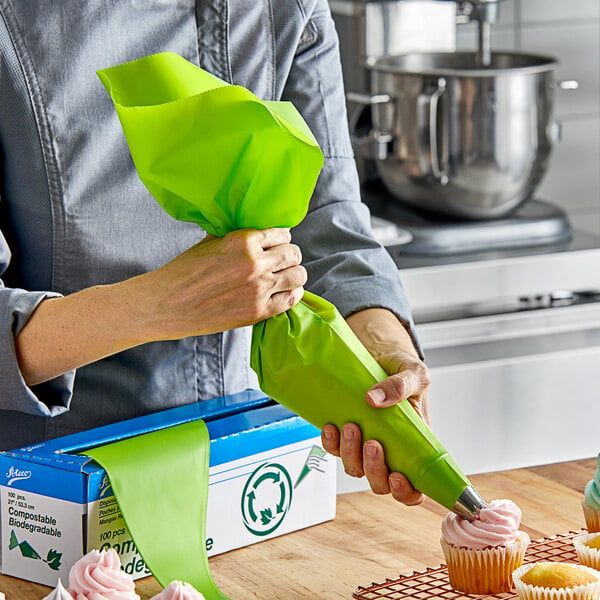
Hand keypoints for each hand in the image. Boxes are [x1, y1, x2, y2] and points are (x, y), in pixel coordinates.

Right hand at [16, 227, 305, 384]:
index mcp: (243, 241)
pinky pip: (290, 300)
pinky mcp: (258, 312)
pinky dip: (293, 294)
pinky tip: (287, 291)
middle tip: (284, 259)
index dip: (281, 238)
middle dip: (290, 255)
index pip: (281, 234)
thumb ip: (238, 236)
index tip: (278, 243)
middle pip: (293, 254)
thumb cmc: (184, 271)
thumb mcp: (211, 241)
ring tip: (287, 275)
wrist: (166, 304)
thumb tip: (257, 231)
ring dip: (295, 273)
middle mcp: (255, 264)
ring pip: (298, 276)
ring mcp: (259, 289)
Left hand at [321, 308, 429, 505]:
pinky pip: (334, 448)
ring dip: (351, 454)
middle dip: (374, 470)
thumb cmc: (402, 368)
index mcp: (414, 446)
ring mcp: (364, 442)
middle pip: (380, 482)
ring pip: (355, 468)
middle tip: (372, 444)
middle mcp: (389, 450)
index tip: (397, 477)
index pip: (415, 486)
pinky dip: (330, 442)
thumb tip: (375, 399)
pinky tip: (331, 426)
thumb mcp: (414, 373)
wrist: (378, 352)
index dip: (406, 493)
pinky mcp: (344, 432)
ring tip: (352, 426)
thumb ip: (402, 385)